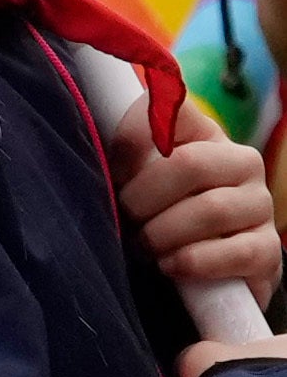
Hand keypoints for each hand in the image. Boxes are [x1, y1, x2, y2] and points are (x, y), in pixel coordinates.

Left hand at [125, 100, 284, 308]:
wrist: (199, 267)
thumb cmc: (157, 213)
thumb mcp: (133, 177)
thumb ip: (125, 150)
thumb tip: (108, 145)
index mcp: (205, 134)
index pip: (172, 109)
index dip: (131, 139)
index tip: (114, 171)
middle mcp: (242, 163)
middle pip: (188, 163)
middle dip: (143, 198)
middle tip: (128, 218)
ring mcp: (260, 206)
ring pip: (211, 210)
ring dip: (163, 234)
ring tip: (145, 246)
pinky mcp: (268, 250)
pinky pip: (235, 253)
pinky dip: (192, 262)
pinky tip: (171, 265)